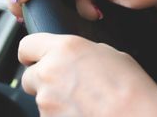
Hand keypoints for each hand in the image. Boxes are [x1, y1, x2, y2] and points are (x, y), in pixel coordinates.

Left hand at [18, 33, 156, 116]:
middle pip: (29, 76)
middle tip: (67, 85)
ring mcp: (46, 101)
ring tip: (84, 102)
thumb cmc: (130, 87)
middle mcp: (49, 72)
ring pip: (41, 99)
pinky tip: (83, 113)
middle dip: (43, 80)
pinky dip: (62, 115)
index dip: (32, 53)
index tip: (34, 58)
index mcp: (63, 48)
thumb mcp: (108, 54)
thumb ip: (81, 53)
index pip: (27, 45)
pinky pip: (50, 116)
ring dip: (55, 101)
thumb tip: (74, 58)